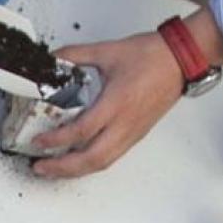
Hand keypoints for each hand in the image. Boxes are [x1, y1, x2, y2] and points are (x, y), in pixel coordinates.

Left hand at [30, 33, 183, 178]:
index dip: (56, 140)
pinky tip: (77, 163)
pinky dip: (91, 165)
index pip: (82, 131)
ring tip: (53, 170)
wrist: (184, 58)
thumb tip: (52, 58)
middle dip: (62, 167)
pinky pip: (112, 157)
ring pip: (103, 163)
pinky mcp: (137, 134)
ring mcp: (133, 132)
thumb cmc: (154, 55)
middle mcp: (125, 123)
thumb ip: (75, 55)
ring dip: (75, 171)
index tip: (38, 142)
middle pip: (92, 158)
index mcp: (117, 103)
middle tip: (40, 166)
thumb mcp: (108, 51)